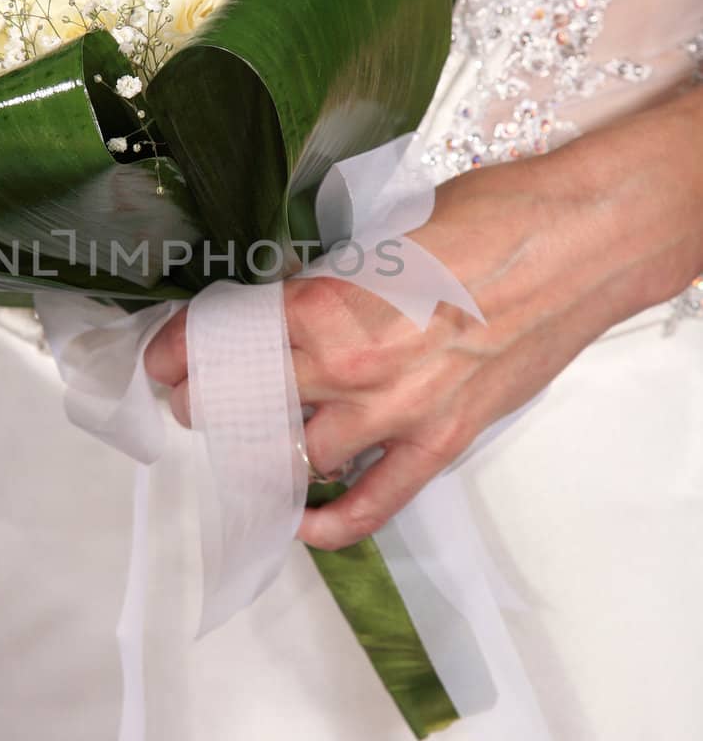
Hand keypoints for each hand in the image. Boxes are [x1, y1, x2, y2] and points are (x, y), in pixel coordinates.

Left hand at [144, 85, 702, 548]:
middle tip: (197, 397)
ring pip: (295, 456)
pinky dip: (334, 522)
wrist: (578, 242)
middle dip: (208, 401)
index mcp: (325, 303)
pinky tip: (303, 521)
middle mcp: (349, 367)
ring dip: (261, 451)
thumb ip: (328, 280)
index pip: (225, 343)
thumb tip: (288, 302)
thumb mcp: (382, 234)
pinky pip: (375, 502)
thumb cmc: (488, 218)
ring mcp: (396, 412)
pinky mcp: (441, 441)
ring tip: (245, 439)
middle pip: (245, 403)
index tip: (162, 360)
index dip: (180, 354)